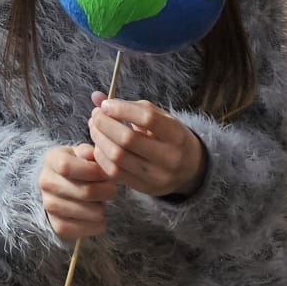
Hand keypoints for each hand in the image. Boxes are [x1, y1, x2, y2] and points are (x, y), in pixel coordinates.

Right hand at [40, 143, 116, 241]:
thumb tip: (93, 154)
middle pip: (85, 192)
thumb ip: (89, 152)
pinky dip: (99, 224)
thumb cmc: (78, 167)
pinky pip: (87, 230)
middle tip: (112, 189)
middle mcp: (46, 183)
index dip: (94, 171)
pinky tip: (96, 215)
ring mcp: (49, 206)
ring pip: (91, 212)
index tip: (106, 173)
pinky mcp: (58, 226)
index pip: (68, 167)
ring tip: (101, 201)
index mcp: (51, 160)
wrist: (61, 187)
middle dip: (107, 191)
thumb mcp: (81, 154)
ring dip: (103, 207)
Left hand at [88, 96, 207, 197]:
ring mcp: (158, 176)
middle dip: (104, 124)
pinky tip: (100, 146)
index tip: (105, 105)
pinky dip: (101, 157)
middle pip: (127, 139)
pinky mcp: (146, 188)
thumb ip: (130, 106)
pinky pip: (115, 173)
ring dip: (99, 139)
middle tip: (95, 115)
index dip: (121, 109)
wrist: (191, 169)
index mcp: (176, 134)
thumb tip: (96, 97)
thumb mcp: (159, 117)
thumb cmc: (169, 137)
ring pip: (117, 157)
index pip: (147, 118)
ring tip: (95, 129)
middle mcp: (170, 157)